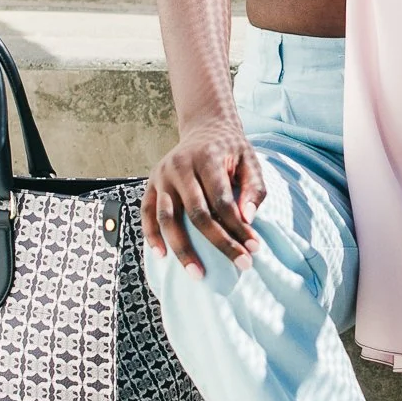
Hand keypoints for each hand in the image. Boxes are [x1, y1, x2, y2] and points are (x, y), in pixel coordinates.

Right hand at [142, 119, 265, 277]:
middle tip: (240, 265)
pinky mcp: (150, 184)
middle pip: (197, 214)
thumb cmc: (231, 149)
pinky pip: (146, 212)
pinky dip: (151, 235)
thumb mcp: (250, 160)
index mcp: (206, 158)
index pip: (222, 201)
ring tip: (197, 273)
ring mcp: (161, 176)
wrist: (205, 127)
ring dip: (182, 249)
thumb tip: (248, 219)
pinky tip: (161, 255)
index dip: (238, 227)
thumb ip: (254, 188)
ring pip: (168, 218)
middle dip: (219, 243)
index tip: (254, 248)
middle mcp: (179, 167)